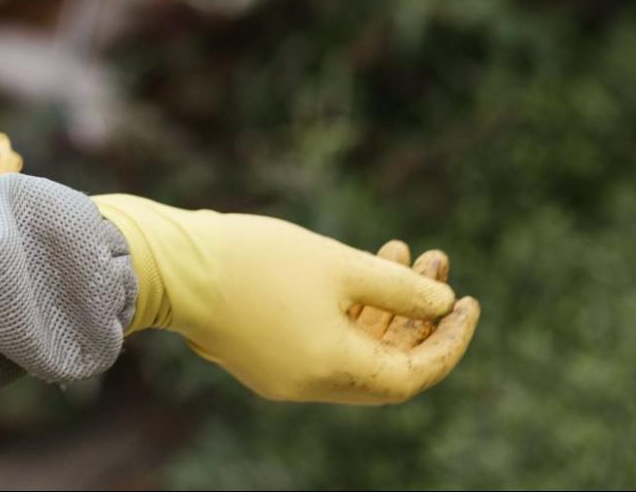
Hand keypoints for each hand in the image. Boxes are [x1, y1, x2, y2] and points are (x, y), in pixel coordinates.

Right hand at [92, 195, 480, 404]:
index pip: (412, 374)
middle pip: (385, 363)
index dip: (447, 341)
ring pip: (354, 348)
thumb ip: (398, 288)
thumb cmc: (254, 261)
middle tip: (437, 264)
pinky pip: (323, 339)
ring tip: (404, 250)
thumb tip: (442, 305)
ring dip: (384, 305)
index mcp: (331, 371)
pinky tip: (360, 265)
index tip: (467, 300)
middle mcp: (308, 384)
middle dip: (417, 314)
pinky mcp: (260, 352)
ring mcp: (281, 372)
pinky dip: (350, 309)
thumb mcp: (338, 266)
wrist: (168, 263)